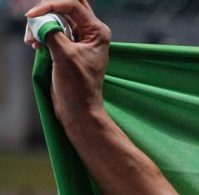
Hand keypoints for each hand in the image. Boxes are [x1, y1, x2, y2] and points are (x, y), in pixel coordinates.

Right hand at [23, 0, 110, 125]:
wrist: (78, 109)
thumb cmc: (78, 86)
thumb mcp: (64, 55)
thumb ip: (51, 31)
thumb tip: (38, 18)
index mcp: (98, 31)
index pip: (72, 4)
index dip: (49, 5)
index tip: (30, 16)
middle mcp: (91, 31)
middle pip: (67, 5)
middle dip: (48, 8)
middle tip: (34, 18)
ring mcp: (79, 37)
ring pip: (56, 15)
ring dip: (40, 23)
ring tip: (33, 42)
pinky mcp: (67, 44)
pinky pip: (51, 27)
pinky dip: (40, 32)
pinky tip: (34, 45)